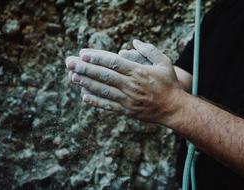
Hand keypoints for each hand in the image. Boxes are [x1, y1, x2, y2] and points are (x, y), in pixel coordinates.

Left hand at [65, 39, 183, 123]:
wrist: (173, 108)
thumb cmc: (169, 84)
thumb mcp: (164, 62)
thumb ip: (149, 50)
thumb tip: (133, 42)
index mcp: (139, 72)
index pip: (114, 63)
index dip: (97, 58)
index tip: (83, 54)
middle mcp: (131, 85)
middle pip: (104, 75)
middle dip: (85, 69)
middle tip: (70, 63)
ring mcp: (128, 99)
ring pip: (103, 90)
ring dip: (86, 83)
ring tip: (72, 76)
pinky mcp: (127, 110)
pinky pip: (108, 105)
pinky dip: (95, 101)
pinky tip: (84, 96)